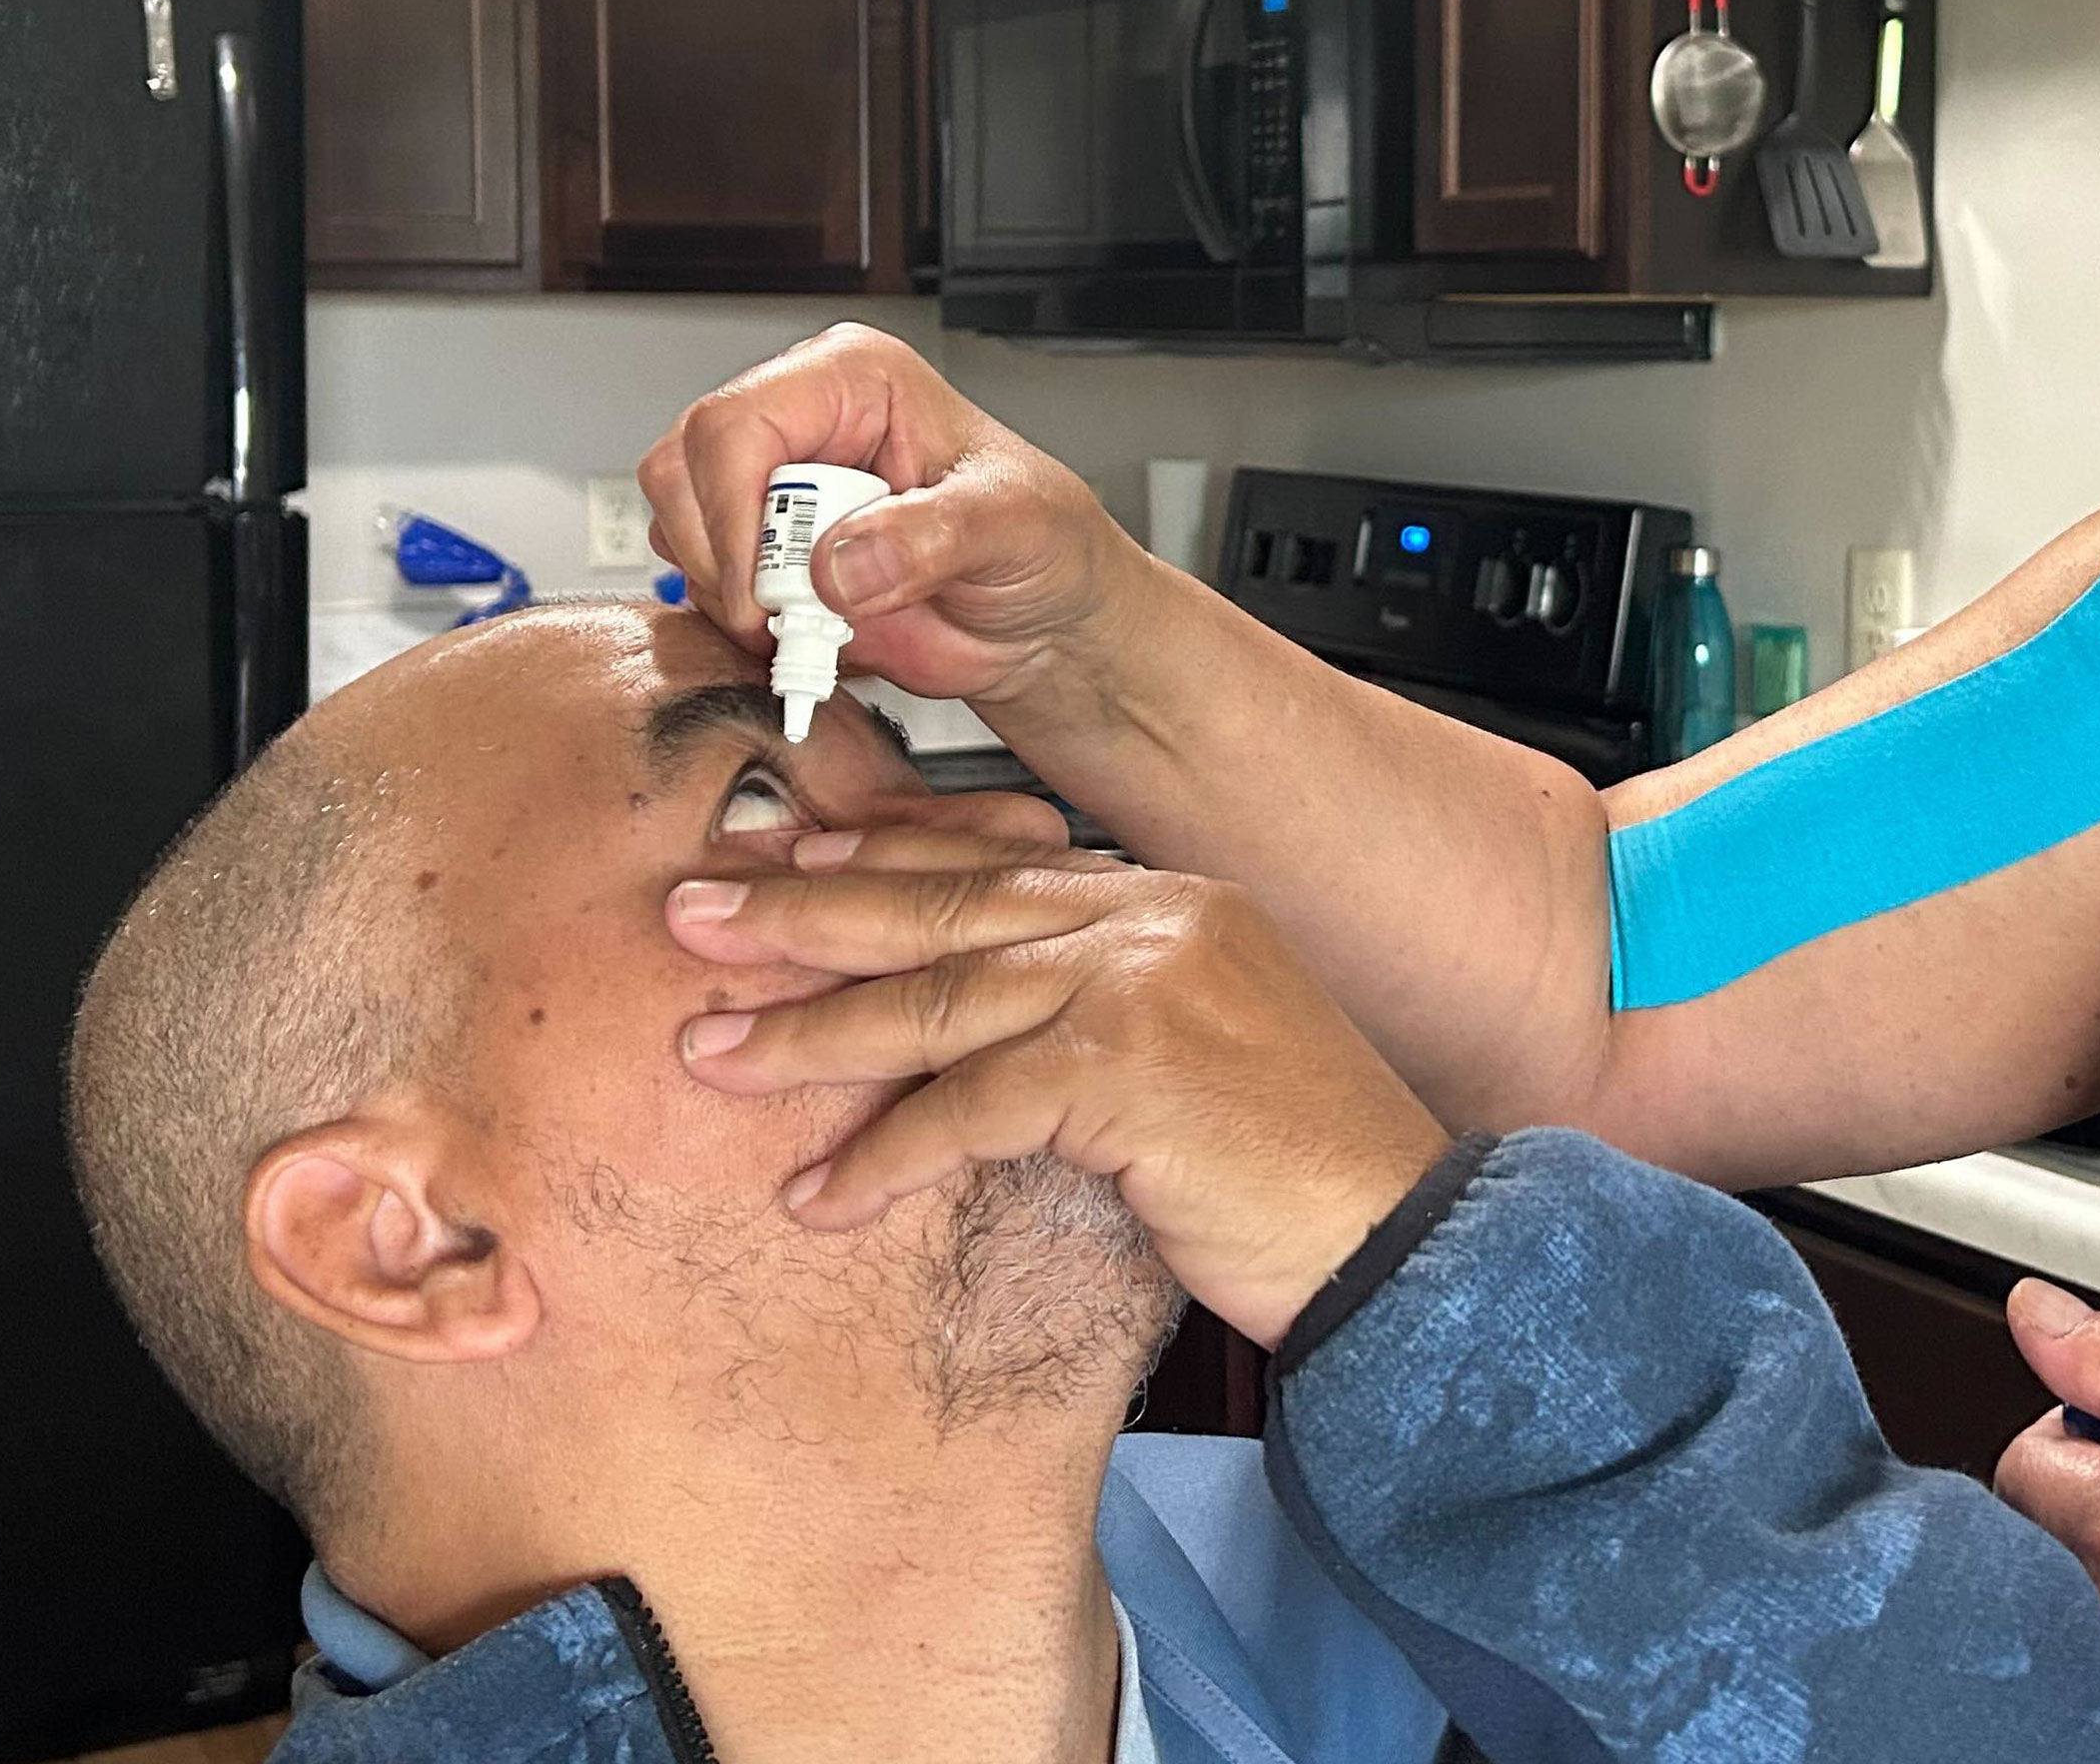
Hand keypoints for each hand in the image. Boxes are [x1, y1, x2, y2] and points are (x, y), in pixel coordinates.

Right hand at [637, 323, 1145, 704]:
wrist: (1042, 622)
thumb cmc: (1043, 545)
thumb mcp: (1015, 524)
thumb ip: (934, 536)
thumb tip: (839, 564)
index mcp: (853, 379)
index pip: (737, 422)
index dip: (731, 510)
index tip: (763, 589)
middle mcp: (802, 426)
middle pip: (682, 472)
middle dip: (722, 559)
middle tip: (788, 616)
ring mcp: (776, 496)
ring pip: (679, 532)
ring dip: (730, 598)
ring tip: (819, 625)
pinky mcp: (766, 559)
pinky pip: (702, 589)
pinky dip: (738, 629)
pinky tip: (808, 639)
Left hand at [669, 820, 1451, 1347]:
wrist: (1402, 1237)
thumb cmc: (1302, 1172)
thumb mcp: (1194, 1066)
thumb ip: (1100, 1025)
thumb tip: (981, 1046)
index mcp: (1175, 905)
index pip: (998, 867)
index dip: (881, 861)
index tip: (787, 862)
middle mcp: (1159, 920)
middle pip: (948, 909)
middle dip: (806, 914)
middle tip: (697, 914)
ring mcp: (1147, 984)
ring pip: (941, 1000)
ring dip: (812, 1034)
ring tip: (714, 1052)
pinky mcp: (1131, 1069)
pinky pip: (971, 1107)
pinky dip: (886, 1155)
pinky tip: (821, 1194)